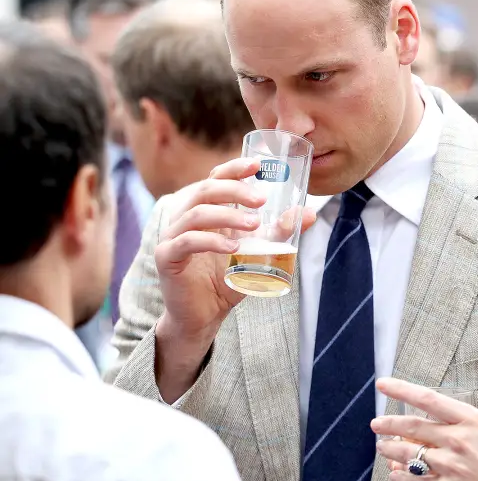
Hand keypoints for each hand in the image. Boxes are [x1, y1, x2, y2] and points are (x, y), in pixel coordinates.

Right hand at [153, 158, 314, 400]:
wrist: (205, 315)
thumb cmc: (228, 278)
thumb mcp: (259, 252)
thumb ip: (279, 232)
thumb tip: (309, 213)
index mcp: (207, 210)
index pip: (215, 178)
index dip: (234, 168)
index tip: (257, 165)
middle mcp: (186, 217)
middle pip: (205, 189)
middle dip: (235, 190)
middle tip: (261, 199)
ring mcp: (173, 236)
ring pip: (197, 213)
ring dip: (227, 215)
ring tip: (254, 224)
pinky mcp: (167, 258)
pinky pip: (187, 242)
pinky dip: (212, 241)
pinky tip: (233, 246)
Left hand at [371, 378, 477, 480]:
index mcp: (471, 420)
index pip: (428, 399)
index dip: (402, 389)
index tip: (384, 384)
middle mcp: (457, 439)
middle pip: (411, 426)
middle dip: (388, 424)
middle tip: (376, 423)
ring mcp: (450, 465)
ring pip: (408, 453)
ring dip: (390, 450)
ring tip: (382, 447)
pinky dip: (400, 477)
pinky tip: (396, 474)